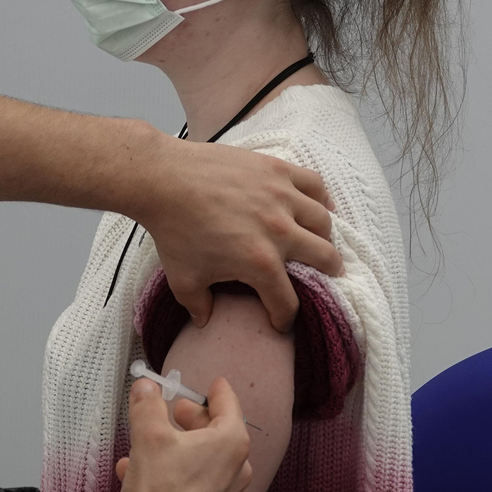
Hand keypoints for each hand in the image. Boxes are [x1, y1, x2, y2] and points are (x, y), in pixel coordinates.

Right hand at [96, 378, 252, 491]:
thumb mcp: (148, 434)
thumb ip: (147, 403)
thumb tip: (146, 387)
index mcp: (230, 442)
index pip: (228, 403)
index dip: (216, 389)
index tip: (213, 383)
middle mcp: (235, 468)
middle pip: (216, 430)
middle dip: (191, 418)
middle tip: (172, 411)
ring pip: (202, 457)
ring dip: (177, 445)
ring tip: (148, 442)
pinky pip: (193, 480)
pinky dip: (173, 470)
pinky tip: (140, 470)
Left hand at [130, 136, 340, 331]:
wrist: (164, 179)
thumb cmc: (173, 230)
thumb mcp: (182, 279)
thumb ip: (198, 306)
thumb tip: (205, 322)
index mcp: (260, 263)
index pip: (287, 302)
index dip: (284, 318)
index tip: (280, 320)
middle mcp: (280, 231)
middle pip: (325, 259)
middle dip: (327, 274)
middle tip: (324, 277)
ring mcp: (282, 197)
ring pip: (324, 222)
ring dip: (325, 237)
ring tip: (320, 242)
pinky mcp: (277, 170)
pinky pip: (315, 184)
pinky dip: (322, 197)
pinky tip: (320, 206)